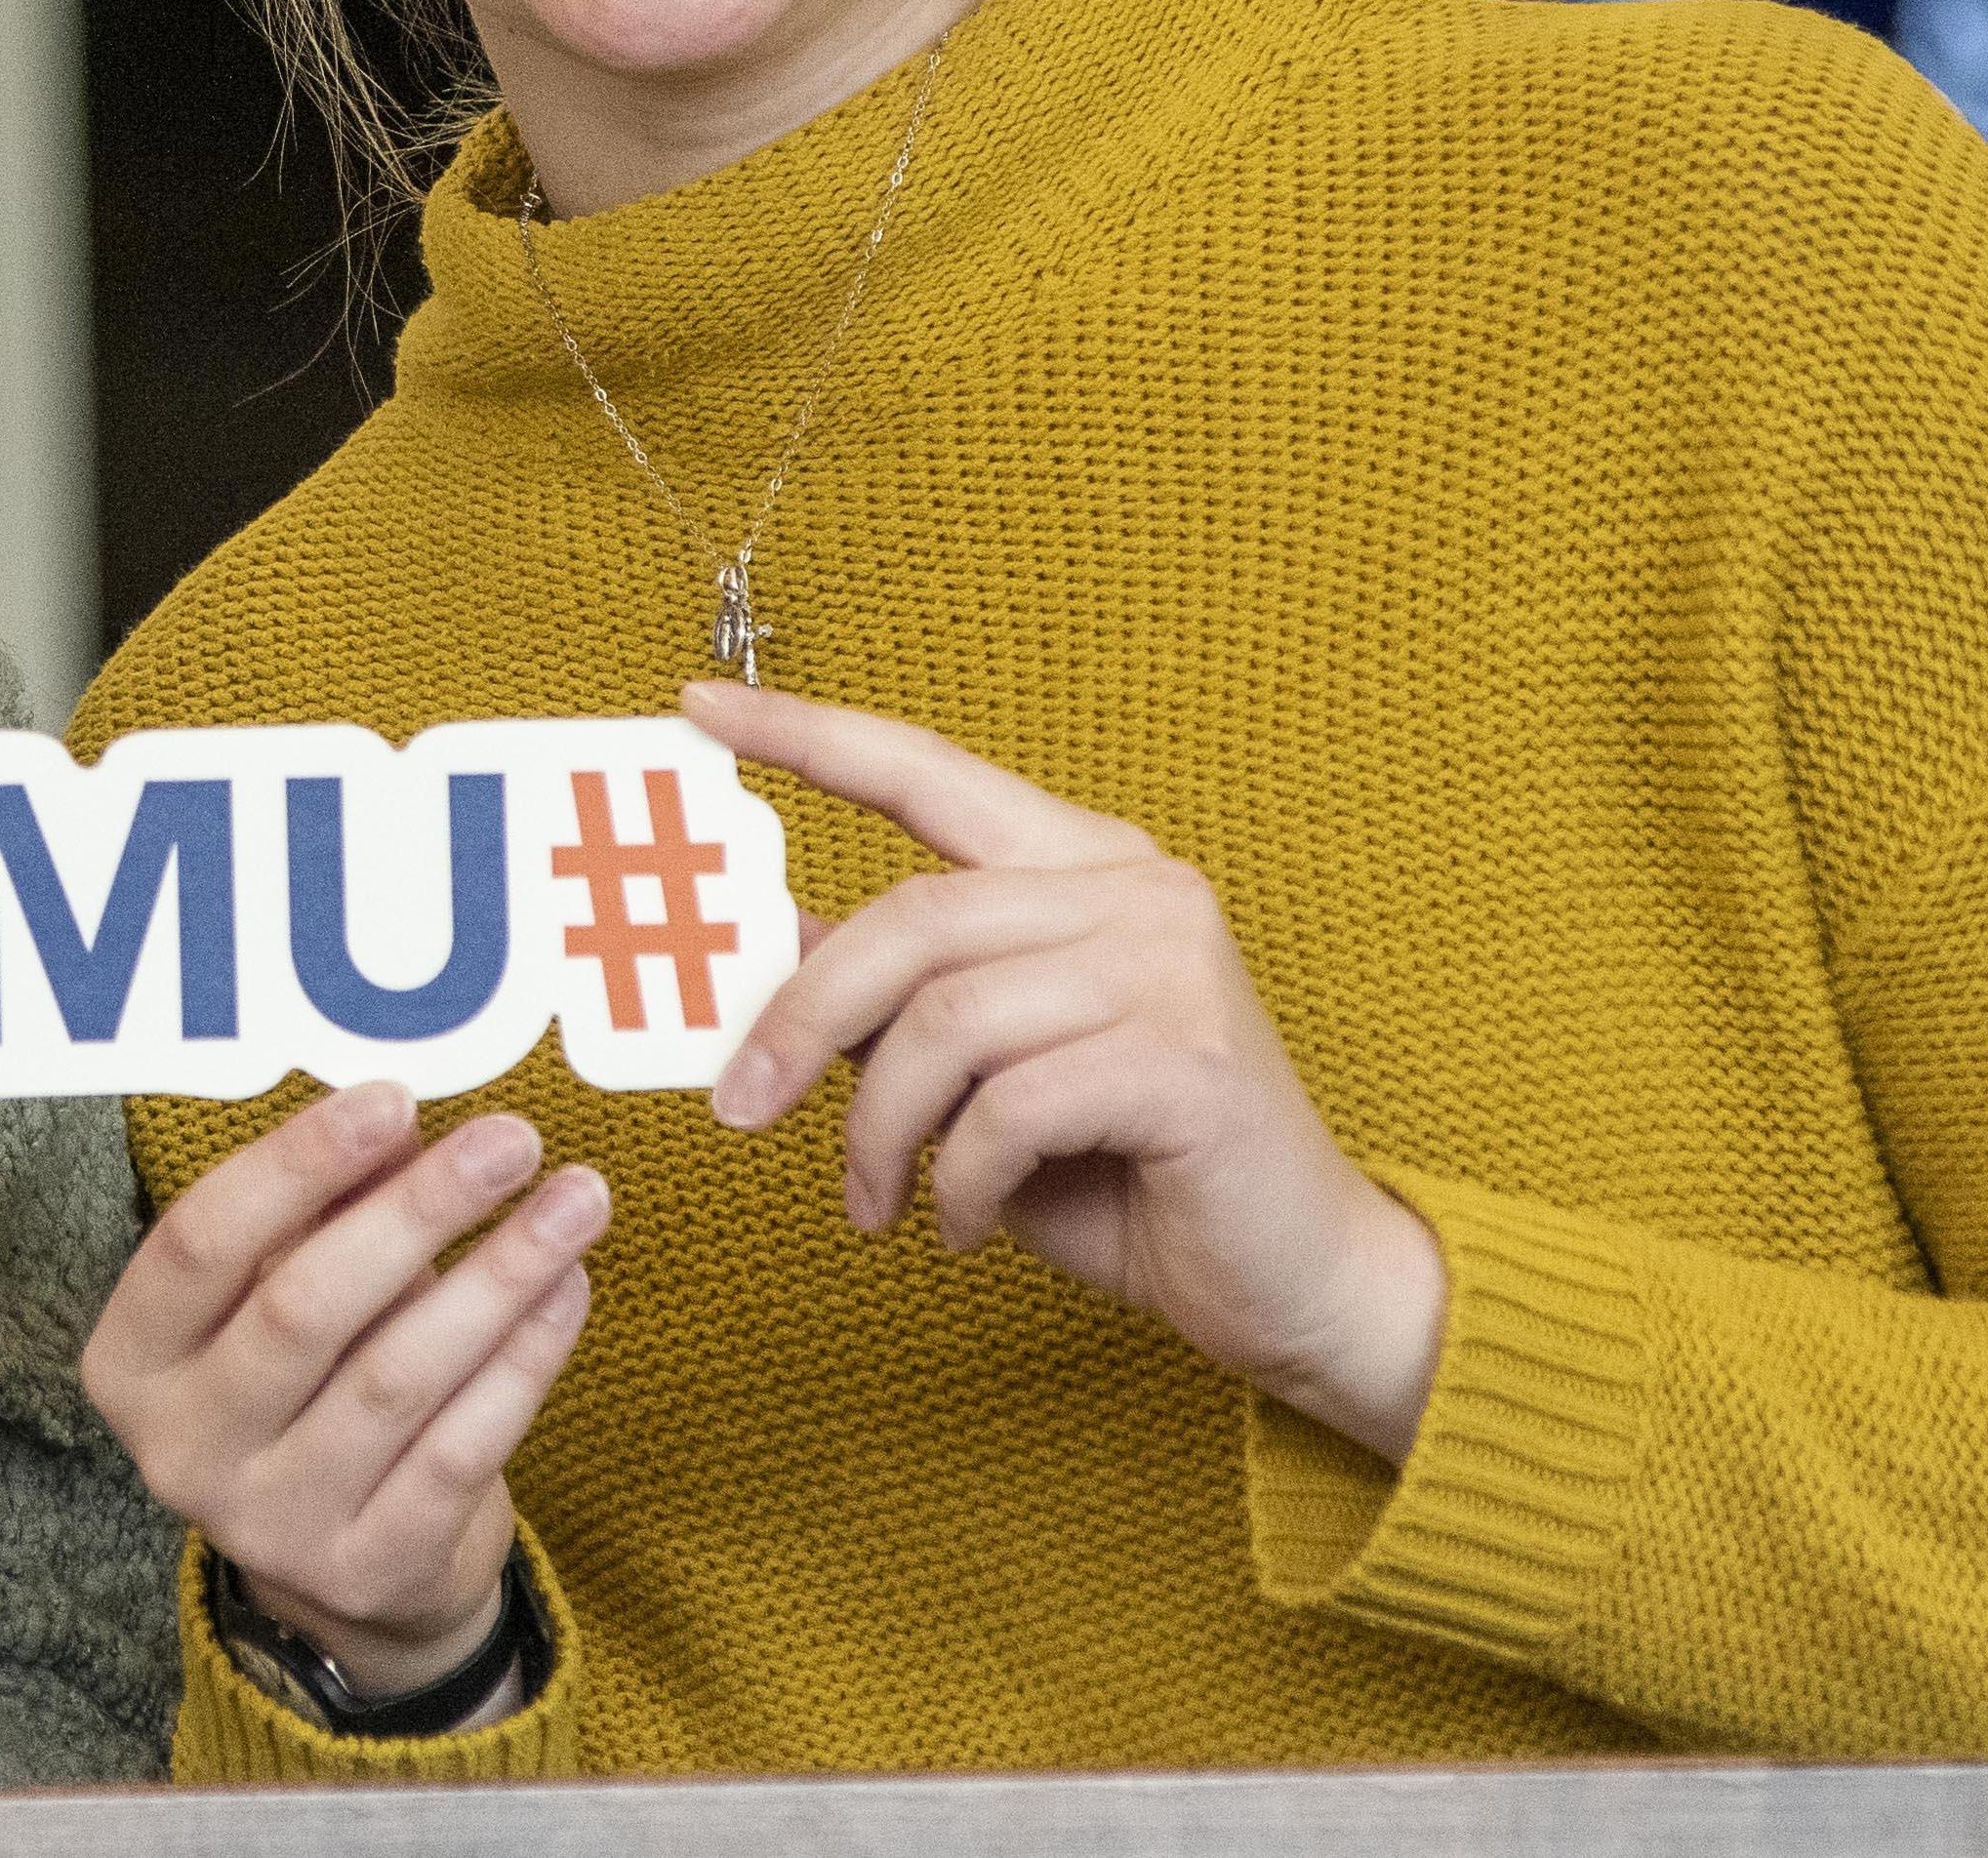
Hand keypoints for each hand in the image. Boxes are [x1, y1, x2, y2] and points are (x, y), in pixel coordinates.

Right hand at [78, 1081, 600, 1700]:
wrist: (347, 1567)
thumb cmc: (309, 1386)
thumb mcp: (279, 1294)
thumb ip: (324, 1215)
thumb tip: (404, 1123)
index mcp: (132, 1362)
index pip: (198, 1242)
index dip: (295, 1165)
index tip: (394, 1099)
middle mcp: (182, 1449)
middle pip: (303, 1308)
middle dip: (416, 1211)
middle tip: (510, 1140)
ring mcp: (272, 1524)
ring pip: (395, 1378)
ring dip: (496, 1277)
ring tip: (574, 1202)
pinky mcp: (369, 1569)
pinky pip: (460, 1450)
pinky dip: (523, 1362)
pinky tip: (567, 1289)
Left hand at [691, 680, 1446, 1456]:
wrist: (1292, 1281)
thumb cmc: (1128, 1175)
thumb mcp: (980, 1078)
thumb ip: (895, 1001)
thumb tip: (773, 941)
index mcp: (1081, 866)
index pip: (926, 772)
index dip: (808, 736)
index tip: (695, 707)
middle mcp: (1135, 892)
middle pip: (911, 918)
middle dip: (801, 1020)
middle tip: (741, 1107)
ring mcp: (1171, 968)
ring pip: (947, 1019)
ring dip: (879, 1129)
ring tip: (874, 1202)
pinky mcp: (1187, 1062)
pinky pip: (1009, 1107)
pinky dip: (956, 1179)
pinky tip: (956, 1224)